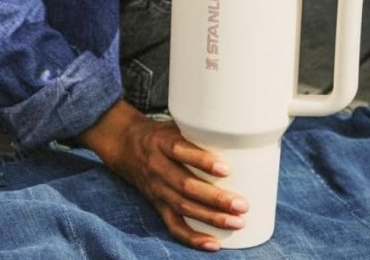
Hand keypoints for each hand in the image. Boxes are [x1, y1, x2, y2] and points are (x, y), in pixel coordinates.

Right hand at [79, 101, 248, 250]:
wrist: (125, 146)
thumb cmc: (162, 134)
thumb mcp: (175, 125)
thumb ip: (201, 131)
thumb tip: (243, 135)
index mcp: (162, 143)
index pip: (180, 151)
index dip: (202, 161)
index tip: (227, 169)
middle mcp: (158, 167)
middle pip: (185, 186)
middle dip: (215, 198)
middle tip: (242, 205)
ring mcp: (157, 189)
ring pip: (183, 207)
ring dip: (211, 218)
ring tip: (237, 222)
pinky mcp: (157, 205)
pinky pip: (173, 225)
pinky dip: (193, 237)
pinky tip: (213, 244)